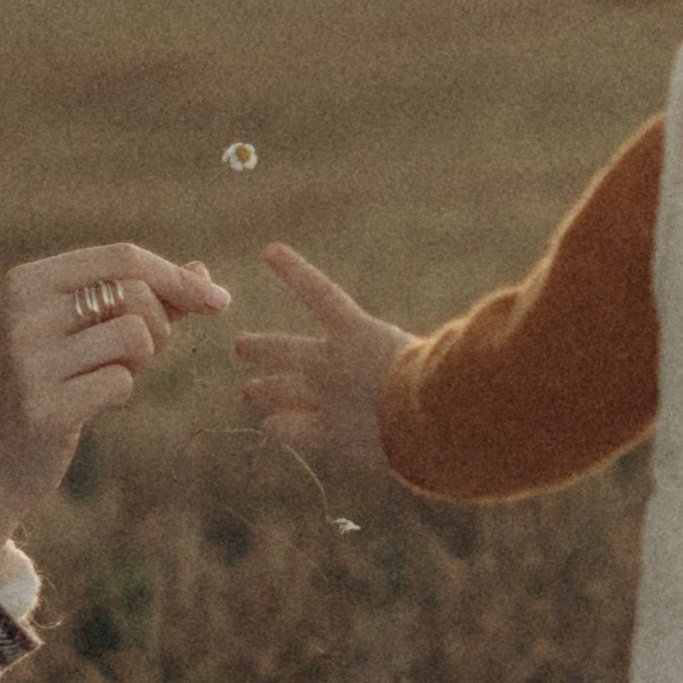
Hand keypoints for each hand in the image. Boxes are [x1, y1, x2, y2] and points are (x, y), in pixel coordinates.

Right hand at [0, 244, 229, 582]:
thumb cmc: (40, 389)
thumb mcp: (77, 334)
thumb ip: (137, 301)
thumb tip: (202, 270)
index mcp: (29, 282)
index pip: (122, 257)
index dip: (178, 277)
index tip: (220, 301)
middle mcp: (25, 312)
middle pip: (136, 293)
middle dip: (161, 325)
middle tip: (142, 357)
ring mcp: (30, 360)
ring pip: (135, 335)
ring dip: (141, 362)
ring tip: (111, 377)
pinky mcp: (44, 407)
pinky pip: (121, 383)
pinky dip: (120, 393)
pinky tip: (91, 405)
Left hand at [235, 244, 415, 466]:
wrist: (432, 417)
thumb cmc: (442, 380)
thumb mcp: (423, 352)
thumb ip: (399, 352)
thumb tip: (402, 350)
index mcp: (358, 333)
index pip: (319, 292)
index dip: (294, 270)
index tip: (269, 250)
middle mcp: (330, 362)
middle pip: (281, 349)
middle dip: (258, 347)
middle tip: (240, 346)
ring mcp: (322, 398)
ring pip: (274, 390)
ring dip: (260, 390)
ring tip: (250, 392)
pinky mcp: (324, 432)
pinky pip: (285, 428)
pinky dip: (280, 427)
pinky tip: (273, 427)